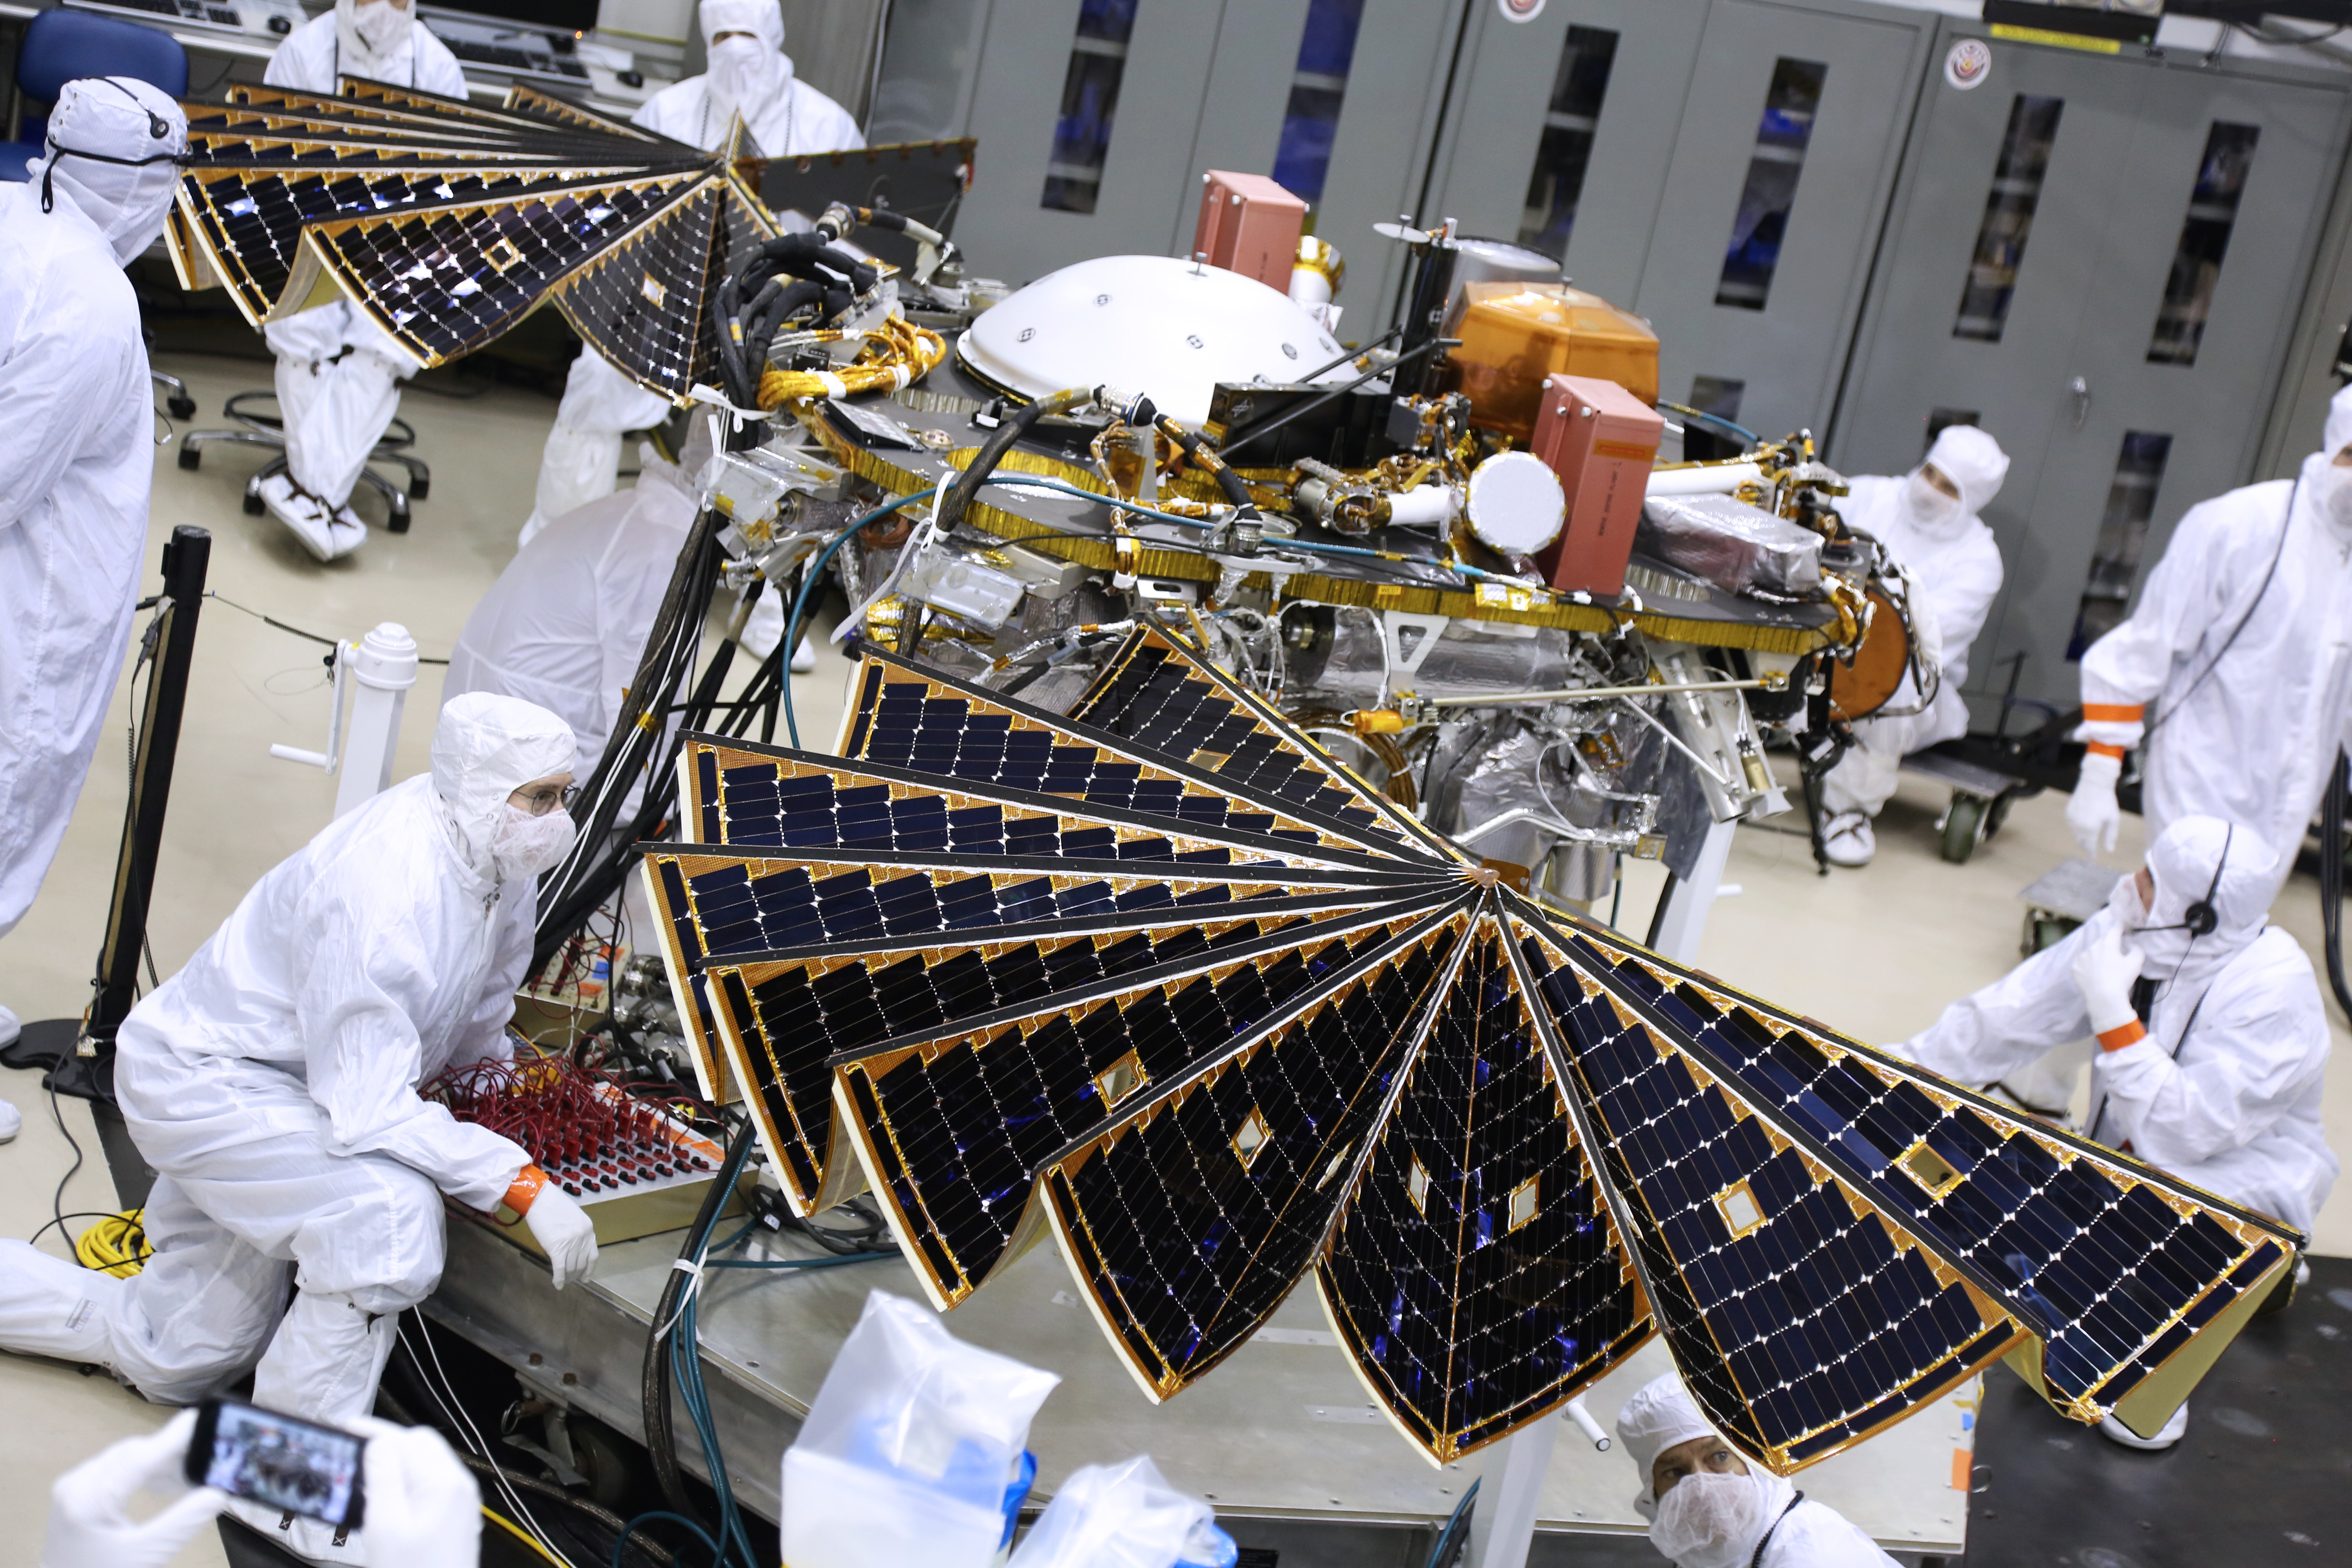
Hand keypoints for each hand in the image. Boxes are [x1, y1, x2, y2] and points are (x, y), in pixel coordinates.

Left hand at [42, 1409, 226, 1567]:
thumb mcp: (145, 1556)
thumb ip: (182, 1523)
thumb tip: (218, 1493)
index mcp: (87, 1501)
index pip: (137, 1458)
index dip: (172, 1438)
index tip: (202, 1419)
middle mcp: (75, 1485)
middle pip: (131, 1452)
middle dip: (170, 1451)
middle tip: (206, 1454)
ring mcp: (72, 1485)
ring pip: (124, 1456)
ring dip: (157, 1459)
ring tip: (188, 1472)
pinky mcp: (75, 1489)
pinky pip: (114, 1466)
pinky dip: (141, 1468)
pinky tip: (160, 1480)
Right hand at [344, 1417, 480, 1567]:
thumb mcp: (386, 1526)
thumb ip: (383, 1479)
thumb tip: (378, 1443)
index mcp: (445, 1483)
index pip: (407, 1438)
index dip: (373, 1429)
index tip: (346, 1426)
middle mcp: (459, 1487)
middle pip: (420, 1445)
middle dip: (386, 1443)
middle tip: (352, 1451)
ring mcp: (460, 1503)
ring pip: (425, 1463)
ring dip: (395, 1461)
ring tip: (364, 1472)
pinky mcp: (454, 1518)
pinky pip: (429, 1484)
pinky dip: (405, 1480)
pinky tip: (385, 1495)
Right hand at [523, 1184, 598, 1288]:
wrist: (540, 1199)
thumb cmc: (553, 1206)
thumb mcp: (573, 1219)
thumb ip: (577, 1234)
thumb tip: (573, 1251)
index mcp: (589, 1230)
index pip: (593, 1256)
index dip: (589, 1269)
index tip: (586, 1278)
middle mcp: (583, 1237)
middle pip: (581, 1264)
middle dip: (576, 1274)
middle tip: (570, 1280)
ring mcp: (571, 1243)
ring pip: (571, 1268)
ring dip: (567, 1277)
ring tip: (563, 1281)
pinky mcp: (557, 1248)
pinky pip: (560, 1269)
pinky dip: (559, 1279)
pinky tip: (557, 1285)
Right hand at [2068, 751, 2121, 857]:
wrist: (2094, 784)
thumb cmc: (2106, 801)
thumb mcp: (2113, 819)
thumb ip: (2110, 836)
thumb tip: (2109, 850)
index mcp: (2091, 829)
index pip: (2089, 846)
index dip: (2091, 853)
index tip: (2092, 858)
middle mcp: (2079, 826)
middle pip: (2080, 841)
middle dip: (2086, 846)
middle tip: (2090, 848)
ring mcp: (2071, 819)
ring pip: (2075, 833)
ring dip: (2082, 836)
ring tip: (2089, 833)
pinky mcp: (2068, 812)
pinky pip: (2072, 824)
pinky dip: (2077, 827)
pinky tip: (2084, 822)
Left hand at [2070, 921, 2146, 1037]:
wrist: (2103, 998)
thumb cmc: (2121, 979)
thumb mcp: (2135, 963)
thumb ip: (2137, 950)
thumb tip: (2135, 945)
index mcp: (2107, 944)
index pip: (2114, 930)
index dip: (2119, 927)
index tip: (2121, 925)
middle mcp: (2092, 947)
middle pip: (2102, 942)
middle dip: (2108, 945)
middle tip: (2114, 953)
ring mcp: (2081, 958)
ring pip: (2090, 952)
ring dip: (2097, 955)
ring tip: (2103, 967)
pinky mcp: (2074, 968)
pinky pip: (2082, 963)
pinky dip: (2087, 965)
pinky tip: (2093, 973)